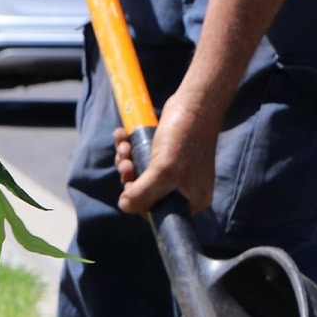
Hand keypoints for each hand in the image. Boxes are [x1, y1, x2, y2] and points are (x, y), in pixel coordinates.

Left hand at [114, 91, 217, 214]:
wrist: (195, 102)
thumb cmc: (184, 138)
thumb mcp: (163, 172)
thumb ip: (143, 195)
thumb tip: (124, 206)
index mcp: (191, 201)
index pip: (156, 214)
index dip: (137, 201)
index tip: (129, 184)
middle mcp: (184, 190)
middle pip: (144, 194)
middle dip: (128, 177)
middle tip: (125, 162)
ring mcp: (175, 172)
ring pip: (139, 174)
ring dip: (125, 160)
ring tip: (124, 146)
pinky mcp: (166, 155)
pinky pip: (141, 158)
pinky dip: (128, 148)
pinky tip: (122, 136)